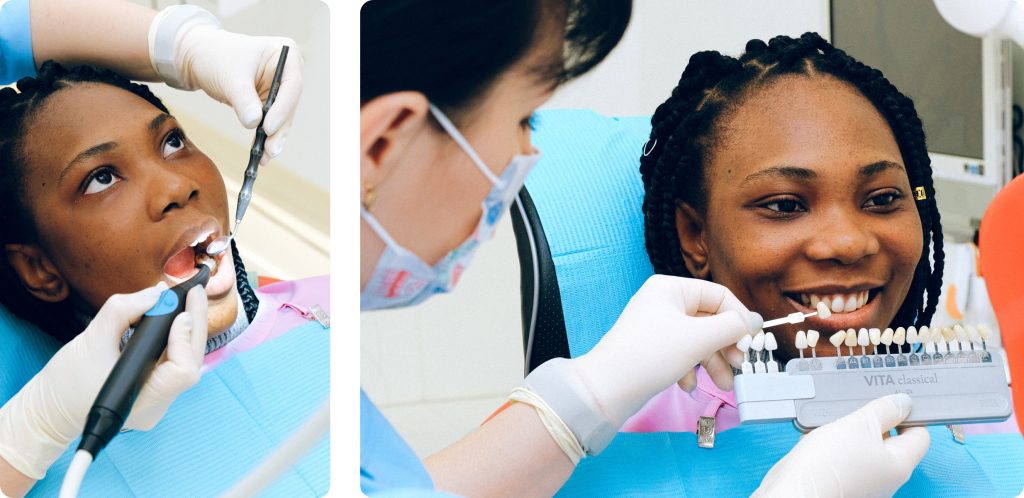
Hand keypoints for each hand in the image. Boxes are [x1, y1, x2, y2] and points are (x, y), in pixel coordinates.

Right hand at [0, 284, 207, 479]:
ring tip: (187, 299)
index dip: (184, 338)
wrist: (48, 410)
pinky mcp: (153, 391)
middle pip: (190, 361)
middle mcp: (156, 406)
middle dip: (194, 323)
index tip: (179, 311)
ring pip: (185, 360)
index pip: (182, 370)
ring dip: (187, 328)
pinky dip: (176, 338)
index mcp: (142, 403)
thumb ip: (123, 311)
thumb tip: (157, 293)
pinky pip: (174, 361)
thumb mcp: (90, 339)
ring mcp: (157, 401)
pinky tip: (175, 316)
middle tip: (194, 291)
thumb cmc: (64, 382)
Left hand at [175, 26, 303, 162]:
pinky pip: (270, 122)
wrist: (198, 58)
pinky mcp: (269, 102)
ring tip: (264, 156)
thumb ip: (244, 100)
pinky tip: (260, 153)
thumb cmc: (215, 56)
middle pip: (289, 105)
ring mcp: (279, 88)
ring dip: (273, 138)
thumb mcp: (230, 77)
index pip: (292, 85)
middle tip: (270, 149)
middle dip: (279, 129)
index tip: (268, 127)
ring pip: (282, 118)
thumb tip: (254, 124)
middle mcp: (288, 72)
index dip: (283, 109)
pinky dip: (264, 137)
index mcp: (285, 55)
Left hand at [575, 275, 761, 429]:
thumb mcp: (698, 338)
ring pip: (698, 340)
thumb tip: (755, 320)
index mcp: (671, 288)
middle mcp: (663, 302)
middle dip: (726, 346)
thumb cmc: (651, 355)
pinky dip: (690, 369)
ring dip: (713, 362)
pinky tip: (686, 385)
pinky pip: (681, 354)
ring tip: (722, 385)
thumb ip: (732, 327)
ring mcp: (656, 326)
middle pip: (710, 319)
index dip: (739, 319)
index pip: (719, 296)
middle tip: (739, 366)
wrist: (607, 388)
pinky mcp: (652, 349)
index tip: (752, 344)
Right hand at [754, 394, 929, 497]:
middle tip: (857, 408)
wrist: (794, 489)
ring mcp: (864, 482)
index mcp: (899, 465)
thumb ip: (885, 410)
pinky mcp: (843, 481)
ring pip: (865, 447)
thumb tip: (903, 402)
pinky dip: (834, 444)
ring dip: (850, 431)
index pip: (920, 434)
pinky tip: (819, 437)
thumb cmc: (828, 464)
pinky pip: (846, 457)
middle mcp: (886, 478)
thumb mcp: (860, 424)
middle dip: (873, 420)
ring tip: (833, 422)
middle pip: (890, 440)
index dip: (908, 414)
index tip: (891, 400)